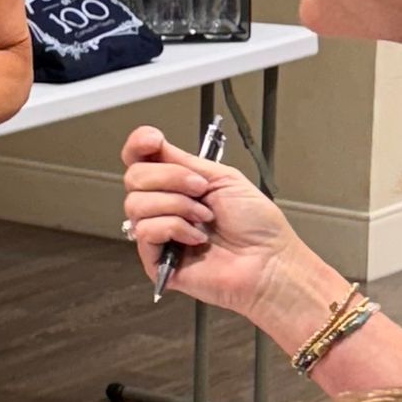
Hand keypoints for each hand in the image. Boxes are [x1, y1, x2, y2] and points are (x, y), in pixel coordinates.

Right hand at [119, 125, 301, 317]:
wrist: (267, 261)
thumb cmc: (256, 225)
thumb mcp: (222, 177)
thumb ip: (183, 161)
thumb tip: (155, 146)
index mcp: (178, 184)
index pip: (140, 159)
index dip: (138, 145)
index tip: (153, 140)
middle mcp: (164, 206)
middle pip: (134, 177)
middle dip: (169, 177)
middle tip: (200, 189)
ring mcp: (158, 233)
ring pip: (137, 203)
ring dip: (177, 205)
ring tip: (205, 217)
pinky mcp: (155, 259)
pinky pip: (146, 230)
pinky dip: (175, 228)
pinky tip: (197, 238)